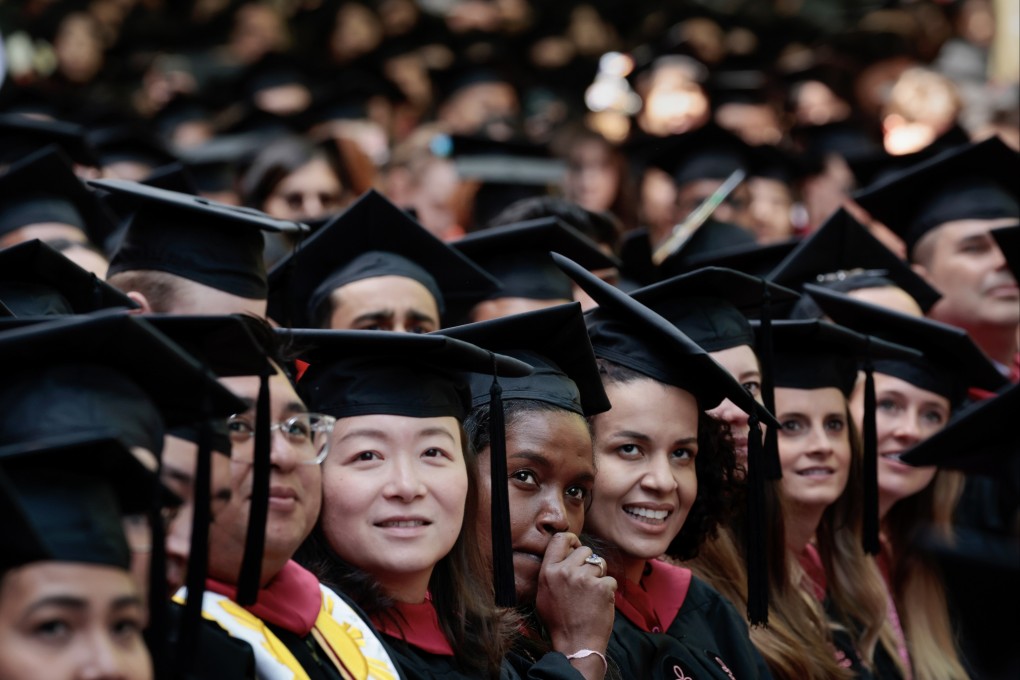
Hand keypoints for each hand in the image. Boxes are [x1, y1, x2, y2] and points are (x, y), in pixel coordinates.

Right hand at [535, 533, 616, 676]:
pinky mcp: (602, 586)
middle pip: (584, 550)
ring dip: (599, 576)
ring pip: (599, 563)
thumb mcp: (544, 594)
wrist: (576, 644)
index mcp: (548, 571)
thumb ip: (551, 572)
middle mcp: (565, 571)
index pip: (560, 539)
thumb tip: (563, 555)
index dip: (572, 540)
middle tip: (586, 581)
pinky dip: (608, 591)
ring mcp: (584, 578)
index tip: (576, 546)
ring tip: (592, 595)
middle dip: (588, 562)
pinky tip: (600, 603)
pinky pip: (610, 579)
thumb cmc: (560, 622)